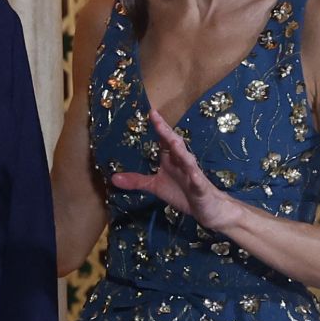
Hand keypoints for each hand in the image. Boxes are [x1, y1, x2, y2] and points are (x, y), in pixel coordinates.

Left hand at [111, 106, 244, 231]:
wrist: (206, 208)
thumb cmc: (182, 193)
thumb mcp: (155, 186)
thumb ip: (136, 180)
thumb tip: (113, 178)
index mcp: (171, 159)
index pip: (164, 140)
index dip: (159, 127)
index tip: (151, 112)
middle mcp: (182, 162)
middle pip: (175, 144)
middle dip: (167, 132)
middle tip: (157, 119)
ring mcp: (193, 174)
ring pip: (188, 160)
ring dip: (181, 151)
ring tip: (174, 141)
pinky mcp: (201, 188)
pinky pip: (198, 182)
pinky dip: (195, 177)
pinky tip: (193, 174)